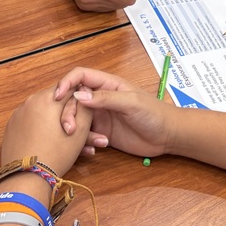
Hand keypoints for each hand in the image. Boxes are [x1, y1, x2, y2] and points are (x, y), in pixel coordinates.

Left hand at [2, 86, 93, 177]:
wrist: (26, 178)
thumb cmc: (56, 154)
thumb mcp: (80, 131)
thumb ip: (86, 107)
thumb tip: (85, 94)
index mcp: (47, 98)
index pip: (70, 88)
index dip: (81, 101)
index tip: (86, 115)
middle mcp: (30, 101)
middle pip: (56, 102)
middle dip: (70, 115)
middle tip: (82, 133)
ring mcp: (18, 114)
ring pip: (44, 114)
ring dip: (57, 124)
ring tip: (69, 143)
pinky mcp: (12, 127)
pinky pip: (31, 123)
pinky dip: (42, 130)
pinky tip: (51, 144)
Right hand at [54, 67, 176, 157]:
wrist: (167, 136)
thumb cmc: (155, 113)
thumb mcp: (132, 102)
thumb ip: (106, 98)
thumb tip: (78, 95)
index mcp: (108, 84)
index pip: (80, 76)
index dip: (66, 82)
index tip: (57, 97)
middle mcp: (101, 98)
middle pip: (73, 99)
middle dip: (67, 113)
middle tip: (69, 129)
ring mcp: (100, 116)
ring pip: (76, 119)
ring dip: (75, 130)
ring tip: (87, 142)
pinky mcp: (101, 132)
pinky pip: (84, 136)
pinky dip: (84, 143)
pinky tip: (94, 150)